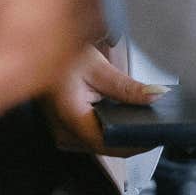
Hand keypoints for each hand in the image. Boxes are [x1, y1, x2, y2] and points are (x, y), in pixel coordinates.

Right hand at [43, 45, 167, 153]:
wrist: (35, 48)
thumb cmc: (60, 54)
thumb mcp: (97, 67)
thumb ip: (127, 87)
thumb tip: (155, 97)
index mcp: (71, 119)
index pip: (111, 144)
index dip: (137, 143)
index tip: (158, 134)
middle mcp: (66, 132)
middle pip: (108, 146)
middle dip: (134, 138)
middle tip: (159, 123)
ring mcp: (65, 132)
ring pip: (102, 142)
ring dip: (123, 134)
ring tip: (146, 118)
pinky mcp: (68, 127)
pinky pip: (95, 134)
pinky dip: (112, 128)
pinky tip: (126, 116)